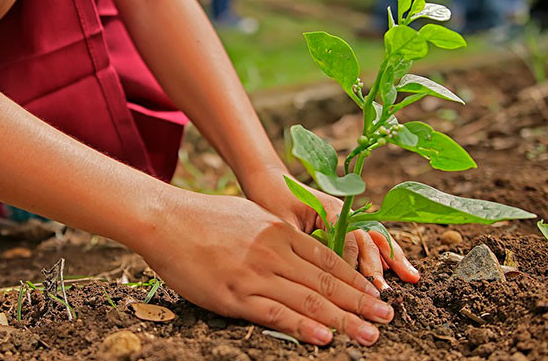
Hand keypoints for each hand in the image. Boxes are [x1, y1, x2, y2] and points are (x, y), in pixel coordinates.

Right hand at [139, 192, 394, 345]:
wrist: (165, 219)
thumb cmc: (204, 217)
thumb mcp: (249, 215)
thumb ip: (276, 233)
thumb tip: (298, 246)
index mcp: (279, 231)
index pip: (328, 260)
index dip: (356, 280)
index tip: (376, 294)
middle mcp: (274, 252)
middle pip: (326, 283)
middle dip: (360, 302)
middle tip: (387, 318)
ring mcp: (255, 274)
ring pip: (308, 301)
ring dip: (344, 320)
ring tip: (370, 333)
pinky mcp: (234, 295)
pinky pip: (275, 314)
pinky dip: (303, 327)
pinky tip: (325, 337)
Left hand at [240, 167, 419, 289]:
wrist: (269, 181)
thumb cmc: (271, 201)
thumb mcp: (282, 223)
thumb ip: (301, 243)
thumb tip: (314, 272)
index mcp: (330, 209)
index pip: (348, 240)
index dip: (353, 264)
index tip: (357, 287)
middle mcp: (344, 212)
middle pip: (367, 240)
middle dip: (378, 266)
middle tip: (384, 291)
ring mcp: (347, 217)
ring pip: (375, 239)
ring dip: (392, 259)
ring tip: (412, 278)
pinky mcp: (345, 224)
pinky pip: (369, 239)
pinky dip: (385, 254)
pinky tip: (400, 269)